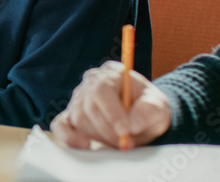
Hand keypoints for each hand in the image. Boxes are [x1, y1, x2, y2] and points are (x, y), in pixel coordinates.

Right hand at [51, 61, 171, 149]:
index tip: (126, 130)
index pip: (102, 89)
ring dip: (99, 136)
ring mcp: (78, 98)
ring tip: (118, 142)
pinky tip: (86, 145)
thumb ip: (150, 109)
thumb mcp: (159, 107)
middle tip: (126, 143)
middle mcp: (91, 82)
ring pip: (79, 118)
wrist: (143, 120)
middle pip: (89, 106)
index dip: (112, 111)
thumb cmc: (148, 109)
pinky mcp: (70, 115)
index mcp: (112, 73)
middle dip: (109, 129)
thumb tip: (133, 122)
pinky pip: (61, 126)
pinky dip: (70, 137)